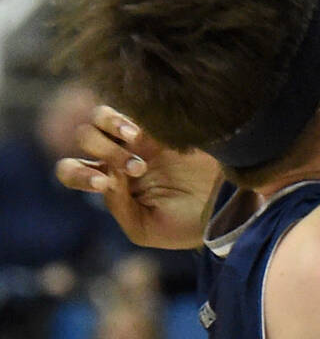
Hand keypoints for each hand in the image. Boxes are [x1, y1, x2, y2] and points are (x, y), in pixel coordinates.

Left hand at [55, 106, 221, 249]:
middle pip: (84, 138)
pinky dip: (131, 119)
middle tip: (135, 169)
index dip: (79, 174)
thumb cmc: (188, 224)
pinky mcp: (164, 125)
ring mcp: (142, 139)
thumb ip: (118, 206)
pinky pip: (134, 109)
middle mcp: (121, 157)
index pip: (71, 170)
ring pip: (100, 117)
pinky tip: (144, 136)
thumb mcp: (145, 229)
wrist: (228, 206)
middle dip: (102, 151)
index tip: (107, 184)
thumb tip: (106, 175)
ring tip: (134, 142)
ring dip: (109, 129)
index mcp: (112, 184)